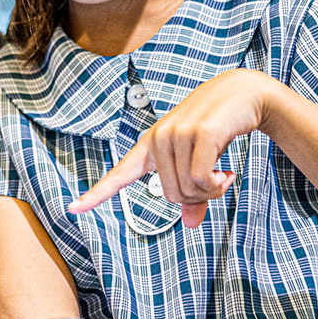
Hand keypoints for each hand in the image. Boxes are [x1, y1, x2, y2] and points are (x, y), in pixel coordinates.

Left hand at [68, 69, 280, 226]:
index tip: (73, 208)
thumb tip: (190, 224)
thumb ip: (192, 192)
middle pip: (170, 195)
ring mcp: (177, 134)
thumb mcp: (200, 160)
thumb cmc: (218, 128)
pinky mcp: (200, 135)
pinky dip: (218, 185)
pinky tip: (228, 172)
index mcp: (150, 146)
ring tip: (223, 173)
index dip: (96, 193)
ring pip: (187, 189)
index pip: (119, 174)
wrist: (244, 93)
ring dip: (212, 190)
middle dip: (198, 196)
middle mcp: (158, 139)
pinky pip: (202, 179)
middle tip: (216, 180)